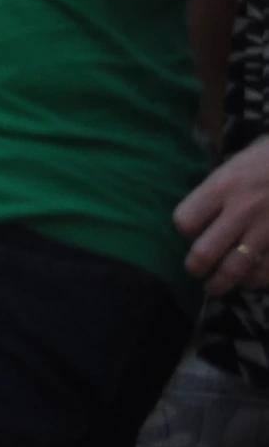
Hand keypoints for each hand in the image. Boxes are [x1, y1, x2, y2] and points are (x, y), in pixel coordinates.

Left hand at [178, 137, 268, 293]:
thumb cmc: (266, 160)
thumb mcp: (234, 166)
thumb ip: (215, 192)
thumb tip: (197, 220)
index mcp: (222, 187)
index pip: (185, 221)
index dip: (185, 231)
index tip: (191, 233)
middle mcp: (241, 210)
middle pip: (204, 253)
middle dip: (195, 268)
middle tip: (196, 271)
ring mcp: (266, 229)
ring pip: (234, 269)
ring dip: (221, 283)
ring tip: (216, 286)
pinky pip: (265, 272)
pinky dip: (254, 281)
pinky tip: (248, 280)